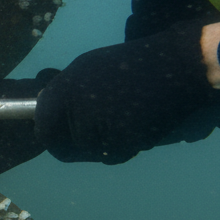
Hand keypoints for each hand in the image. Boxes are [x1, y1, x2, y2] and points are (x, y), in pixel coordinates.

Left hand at [34, 20, 219, 162]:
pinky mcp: (123, 140)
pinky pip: (114, 155)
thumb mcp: (85, 69)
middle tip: (95, 134)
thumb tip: (45, 111)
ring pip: (92, 151)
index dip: (50, 138)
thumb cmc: (129, 64)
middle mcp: (75, 110)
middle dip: (78, 145)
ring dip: (104, 144)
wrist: (175, 64)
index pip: (43, 131)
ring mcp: (99, 127)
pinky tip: (136, 125)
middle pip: (66, 147)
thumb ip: (63, 94)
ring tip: (122, 119)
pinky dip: (123, 147)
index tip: (58, 140)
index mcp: (62, 91)